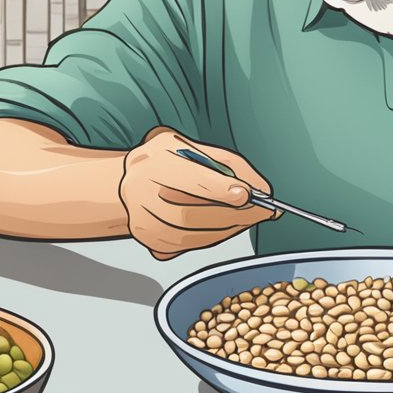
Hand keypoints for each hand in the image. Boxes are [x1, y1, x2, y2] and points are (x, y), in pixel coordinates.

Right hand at [120, 127, 278, 259]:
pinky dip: (218, 237)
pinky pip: (193, 246)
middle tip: (263, 211)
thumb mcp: (192, 147)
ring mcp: (146, 225)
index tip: (246, 193)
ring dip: (230, 228)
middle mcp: (142, 198)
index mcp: (151, 166)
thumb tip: (260, 187)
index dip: (219, 190)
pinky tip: (231, 226)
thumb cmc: (164, 162)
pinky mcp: (155, 243)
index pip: (187, 182)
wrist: (129, 185)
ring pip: (195, 235)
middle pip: (192, 214)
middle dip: (234, 215)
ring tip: (250, 217)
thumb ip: (226, 164)